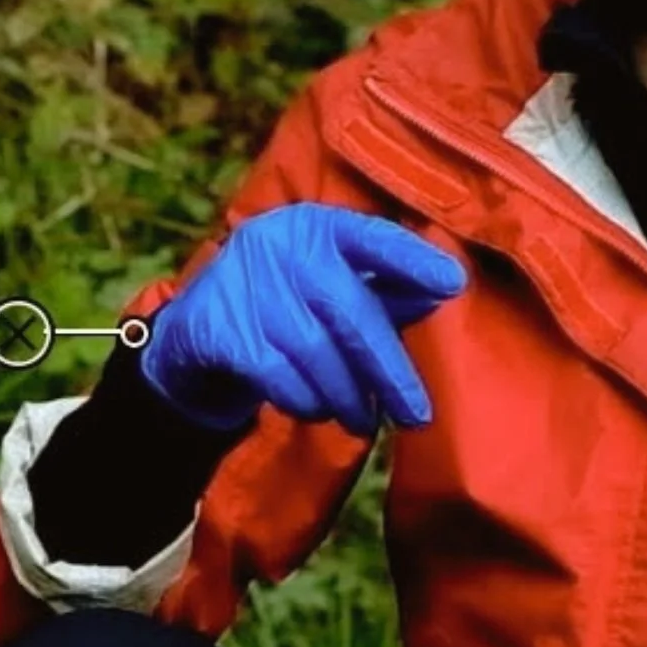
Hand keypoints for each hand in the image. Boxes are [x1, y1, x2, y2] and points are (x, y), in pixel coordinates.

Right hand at [141, 204, 466, 433]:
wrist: (193, 336)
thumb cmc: (286, 308)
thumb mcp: (334, 289)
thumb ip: (386, 290)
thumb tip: (444, 289)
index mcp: (318, 227)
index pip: (374, 238)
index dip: (412, 260)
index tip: (453, 283)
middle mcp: (281, 244)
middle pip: (350, 310)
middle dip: (388, 369)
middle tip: (414, 413)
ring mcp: (245, 282)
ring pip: (316, 351)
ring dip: (347, 395)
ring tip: (362, 419)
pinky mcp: (217, 326)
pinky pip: (278, 375)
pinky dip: (305, 399)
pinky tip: (315, 408)